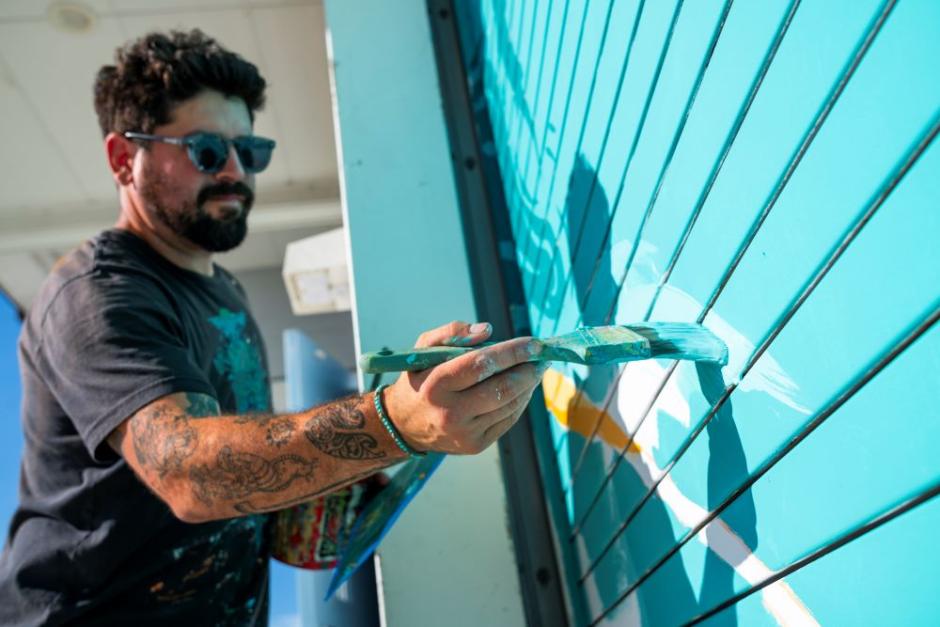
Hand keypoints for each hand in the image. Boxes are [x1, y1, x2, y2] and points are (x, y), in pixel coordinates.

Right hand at [382, 320, 547, 454]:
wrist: (405, 425)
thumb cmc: (420, 380)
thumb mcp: (423, 349)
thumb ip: (452, 333)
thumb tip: (488, 331)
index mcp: (436, 384)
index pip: (481, 364)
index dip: (512, 352)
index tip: (534, 344)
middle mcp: (450, 412)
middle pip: (502, 388)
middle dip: (528, 370)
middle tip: (542, 357)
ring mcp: (464, 432)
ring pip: (509, 405)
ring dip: (528, 385)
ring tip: (535, 370)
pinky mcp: (476, 445)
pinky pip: (508, 420)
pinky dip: (521, 401)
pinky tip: (524, 388)